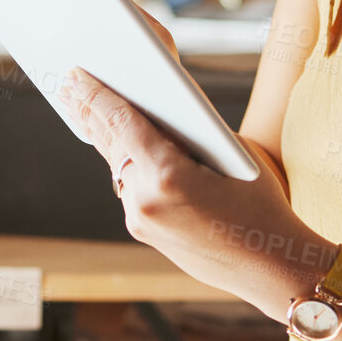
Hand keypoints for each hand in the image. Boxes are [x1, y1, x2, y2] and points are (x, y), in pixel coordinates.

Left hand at [0, 0, 317, 317]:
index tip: (77, 73)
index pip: (123, 121)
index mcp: (167, 175)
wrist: (272, 267)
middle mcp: (145, 200)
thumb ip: (188, 135)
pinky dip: (123, 161)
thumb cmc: (262, 204)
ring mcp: (140, 220)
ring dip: (103, 136)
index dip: (97, 93)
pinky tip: (115, 144)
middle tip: (68, 83)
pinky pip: (129, 186)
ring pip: (116, 165)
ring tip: (83, 108)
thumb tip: (157, 115)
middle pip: (110, 143)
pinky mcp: (144, 232)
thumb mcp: (230, 154)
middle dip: (88, 111)